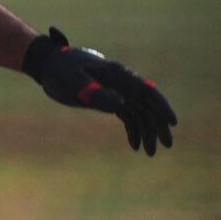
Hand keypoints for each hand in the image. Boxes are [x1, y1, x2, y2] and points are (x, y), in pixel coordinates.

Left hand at [23, 27, 176, 155]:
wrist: (48, 66)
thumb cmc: (59, 72)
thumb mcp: (74, 83)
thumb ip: (96, 93)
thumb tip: (121, 105)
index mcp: (116, 74)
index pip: (146, 90)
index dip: (161, 105)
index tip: (172, 122)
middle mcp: (121, 81)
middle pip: (147, 104)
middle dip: (159, 124)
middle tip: (167, 145)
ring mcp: (117, 90)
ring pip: (139, 112)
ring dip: (147, 130)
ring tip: (150, 152)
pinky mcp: (110, 97)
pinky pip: (128, 114)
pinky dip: (133, 129)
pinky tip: (135, 145)